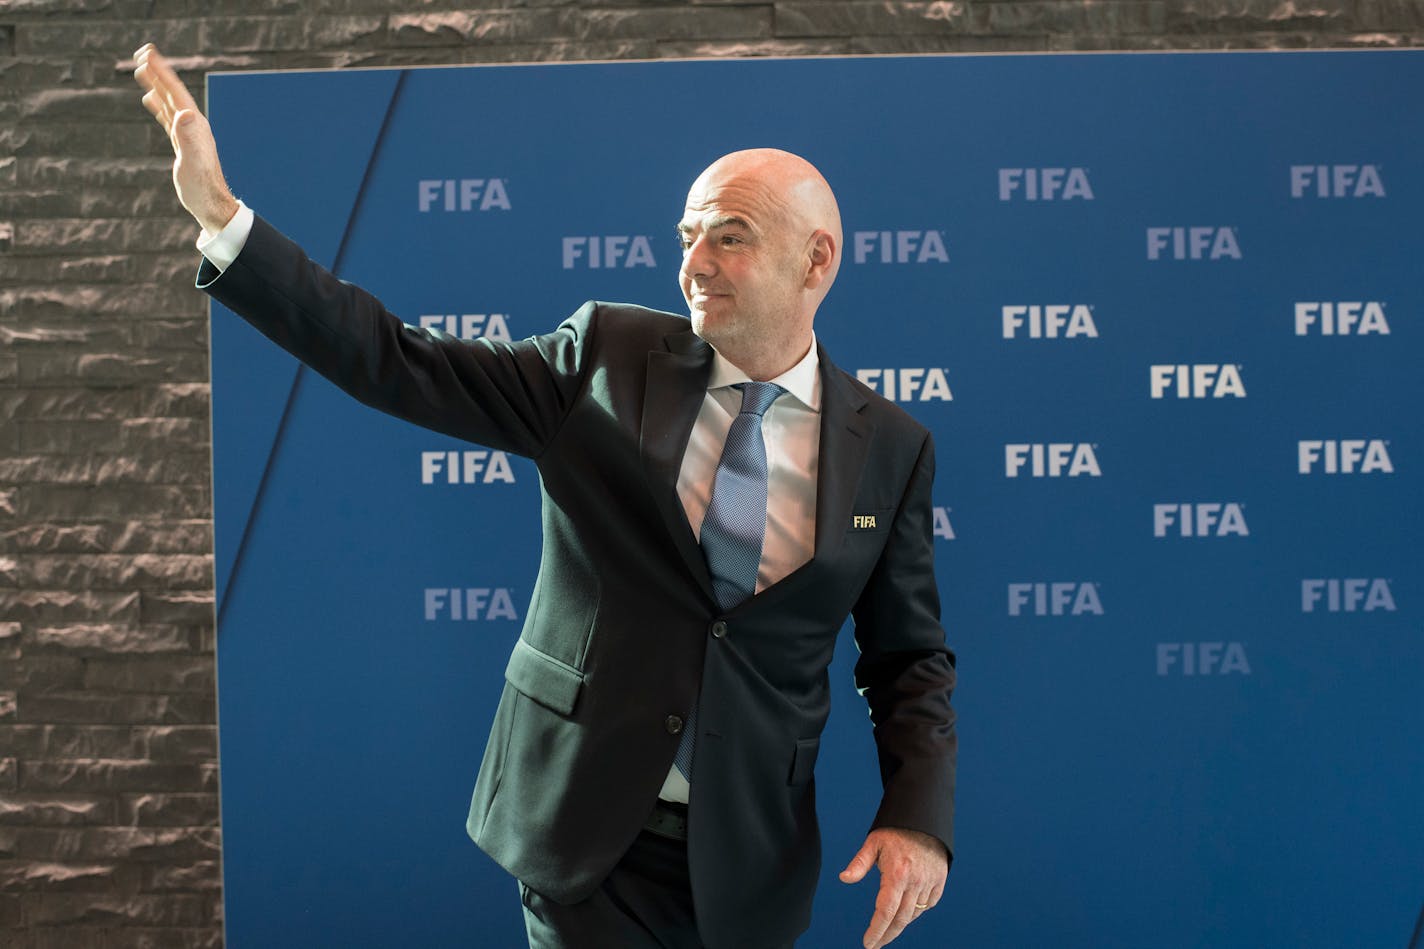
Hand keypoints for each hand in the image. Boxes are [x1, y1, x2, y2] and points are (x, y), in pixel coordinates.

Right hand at [132, 44, 239, 233]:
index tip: (148, 54)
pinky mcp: (181, 144)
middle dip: (159, 72)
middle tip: (142, 52)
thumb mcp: (192, 161)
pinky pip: (167, 118)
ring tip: (142, 70)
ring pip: (168, 103)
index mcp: (195, 125)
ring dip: (156, 85)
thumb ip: (188, 136)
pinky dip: (158, 106)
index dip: (163, 72)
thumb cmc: (202, 186)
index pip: (176, 92)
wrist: (211, 205)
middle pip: (173, 93)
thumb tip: (184, 113)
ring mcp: (187, 134)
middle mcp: (193, 126)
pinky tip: (149, 100)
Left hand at [839, 826, 947, 948]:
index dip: (876, 930)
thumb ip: (859, 863)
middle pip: (900, 919)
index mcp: (896, 873)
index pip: (885, 911)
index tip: (869, 943)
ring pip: (914, 914)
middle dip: (887, 935)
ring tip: (887, 926)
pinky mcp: (940, 881)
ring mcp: (930, 882)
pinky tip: (906, 911)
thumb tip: (844, 878)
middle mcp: (915, 881)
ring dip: (900, 923)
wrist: (924, 818)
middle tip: (876, 944)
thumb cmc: (895, 830)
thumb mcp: (873, 843)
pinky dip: (916, 911)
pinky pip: (927, 904)